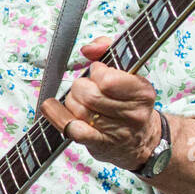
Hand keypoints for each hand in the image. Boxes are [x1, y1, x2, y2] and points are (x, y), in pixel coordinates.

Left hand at [40, 36, 161, 171]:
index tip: (98, 73)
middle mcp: (133, 114)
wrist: (140, 141)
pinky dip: (58, 116)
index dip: (97, 72)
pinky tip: (52, 108)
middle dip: (81, 87)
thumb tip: (88, 49)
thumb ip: (107, 50)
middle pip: (90, 95)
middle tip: (86, 88)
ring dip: (72, 102)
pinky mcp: (99, 145)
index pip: (107, 79)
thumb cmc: (128, 101)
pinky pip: (72, 130)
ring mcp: (117, 132)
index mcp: (143, 92)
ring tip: (81, 101)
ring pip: (79, 110)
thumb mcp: (127, 72)